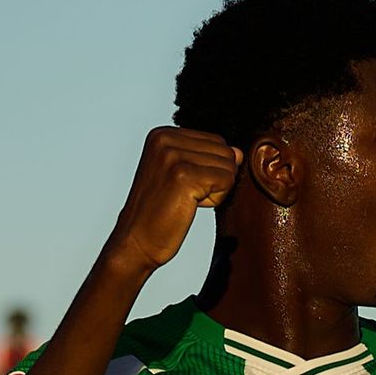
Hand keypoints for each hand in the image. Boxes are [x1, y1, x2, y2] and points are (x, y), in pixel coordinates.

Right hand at [104, 127, 241, 274]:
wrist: (136, 241)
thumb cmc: (159, 212)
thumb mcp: (181, 175)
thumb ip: (209, 158)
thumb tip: (239, 152)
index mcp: (162, 134)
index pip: (216, 142)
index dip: (209, 170)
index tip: (181, 185)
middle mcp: (165, 138)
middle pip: (225, 152)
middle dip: (214, 179)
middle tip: (183, 195)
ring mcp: (174, 155)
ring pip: (229, 166)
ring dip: (215, 190)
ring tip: (184, 200)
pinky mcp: (184, 175)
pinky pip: (227, 180)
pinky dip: (215, 199)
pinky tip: (190, 205)